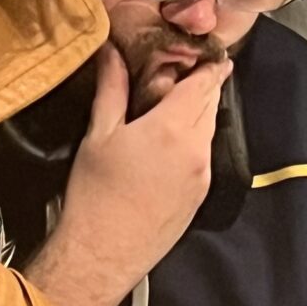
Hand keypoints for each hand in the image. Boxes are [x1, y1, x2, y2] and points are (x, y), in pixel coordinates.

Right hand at [27, 47, 228, 305]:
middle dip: (204, 85)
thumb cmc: (95, 195)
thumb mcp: (99, 134)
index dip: (209, 64)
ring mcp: (202, 175)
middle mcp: (196, 149)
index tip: (210, 51)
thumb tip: (113, 53)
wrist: (103, 253)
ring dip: (200, 113)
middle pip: (211, 104)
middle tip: (189, 70)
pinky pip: (204, 156)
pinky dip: (195, 140)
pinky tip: (172, 141)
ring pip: (209, 130)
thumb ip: (112, 88)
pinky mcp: (200, 196)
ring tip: (176, 103)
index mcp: (172, 128)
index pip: (204, 83)